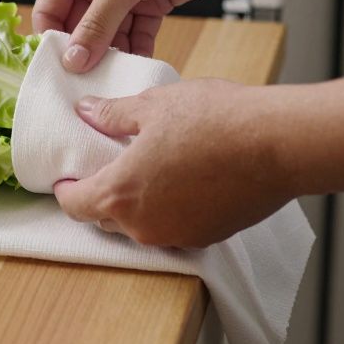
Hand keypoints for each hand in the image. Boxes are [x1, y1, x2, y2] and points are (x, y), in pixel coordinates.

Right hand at [33, 0, 240, 70]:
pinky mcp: (149, 2)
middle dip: (85, 52)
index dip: (53, 40)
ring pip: (108, 34)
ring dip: (112, 55)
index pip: (50, 10)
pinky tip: (137, 67)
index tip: (59, 70)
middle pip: (78, 26)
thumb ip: (97, 25)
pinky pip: (135, 34)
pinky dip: (136, 50)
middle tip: (87, 83)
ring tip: (113, 79)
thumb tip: (73, 60)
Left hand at [53, 79, 292, 248]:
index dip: (65, 189)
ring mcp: (177, 236)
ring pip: (139, 226)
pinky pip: (173, 228)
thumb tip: (87, 112)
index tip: (66, 176)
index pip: (74, 205)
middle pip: (104, 218)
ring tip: (146, 169)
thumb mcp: (153, 105)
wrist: (278, 144)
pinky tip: (179, 180)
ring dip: (135, 204)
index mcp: (120, 193)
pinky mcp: (207, 238)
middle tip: (107, 166)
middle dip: (100, 195)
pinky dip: (167, 210)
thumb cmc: (216, 120)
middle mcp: (143, 225)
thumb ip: (112, 115)